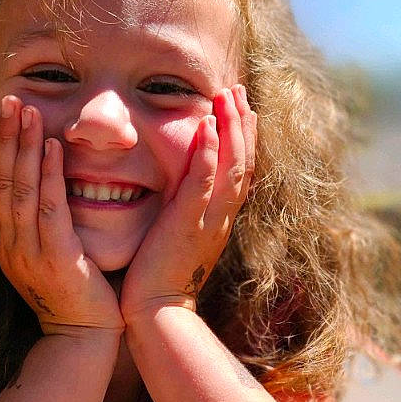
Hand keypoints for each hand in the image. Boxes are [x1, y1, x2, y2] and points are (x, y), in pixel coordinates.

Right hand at [0, 96, 123, 334]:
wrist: (83, 340)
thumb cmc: (73, 298)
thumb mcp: (46, 259)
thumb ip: (40, 228)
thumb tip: (44, 194)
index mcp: (6, 246)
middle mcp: (11, 247)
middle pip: (0, 183)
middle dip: (3, 139)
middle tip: (8, 101)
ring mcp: (30, 253)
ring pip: (20, 190)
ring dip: (23, 147)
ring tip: (28, 112)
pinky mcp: (56, 257)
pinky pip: (49, 208)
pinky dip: (48, 174)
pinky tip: (52, 147)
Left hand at [119, 85, 255, 324]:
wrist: (155, 312)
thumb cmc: (157, 281)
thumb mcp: (176, 238)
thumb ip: (181, 213)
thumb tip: (175, 192)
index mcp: (218, 220)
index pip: (239, 171)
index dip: (242, 138)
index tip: (239, 108)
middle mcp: (221, 217)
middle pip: (244, 161)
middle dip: (243, 123)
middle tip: (239, 89)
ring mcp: (209, 220)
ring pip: (232, 165)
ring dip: (232, 127)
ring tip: (229, 95)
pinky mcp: (189, 224)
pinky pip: (206, 181)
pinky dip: (210, 151)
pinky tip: (208, 124)